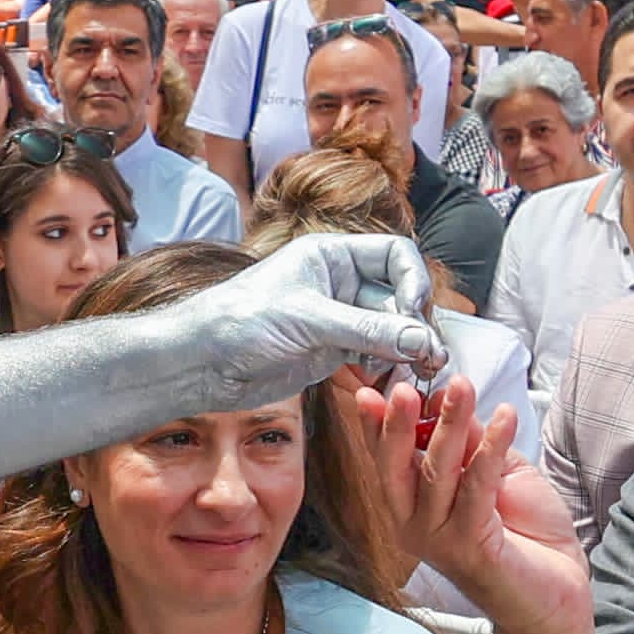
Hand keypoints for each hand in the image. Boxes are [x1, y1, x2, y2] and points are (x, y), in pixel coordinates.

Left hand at [110, 232, 445, 413]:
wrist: (201, 362)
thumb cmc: (242, 322)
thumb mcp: (309, 319)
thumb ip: (367, 329)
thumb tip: (423, 339)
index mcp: (332, 255)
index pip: (395, 255)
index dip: (414, 281)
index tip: (414, 312)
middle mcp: (339, 282)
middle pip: (399, 295)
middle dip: (417, 323)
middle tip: (432, 356)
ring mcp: (337, 317)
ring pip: (391, 328)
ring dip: (411, 347)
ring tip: (426, 370)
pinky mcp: (331, 350)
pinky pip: (375, 353)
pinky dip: (390, 364)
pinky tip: (397, 378)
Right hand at [356, 376, 591, 633]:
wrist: (554, 593)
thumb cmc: (525, 537)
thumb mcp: (494, 475)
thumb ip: (470, 445)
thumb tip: (451, 405)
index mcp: (413, 507)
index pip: (387, 459)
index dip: (378, 425)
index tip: (372, 390)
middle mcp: (416, 524)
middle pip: (396, 467)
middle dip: (399, 424)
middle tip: (405, 389)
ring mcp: (439, 538)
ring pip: (437, 471)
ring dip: (451, 424)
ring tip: (462, 388)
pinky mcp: (470, 545)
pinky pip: (477, 487)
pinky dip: (491, 448)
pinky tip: (503, 418)